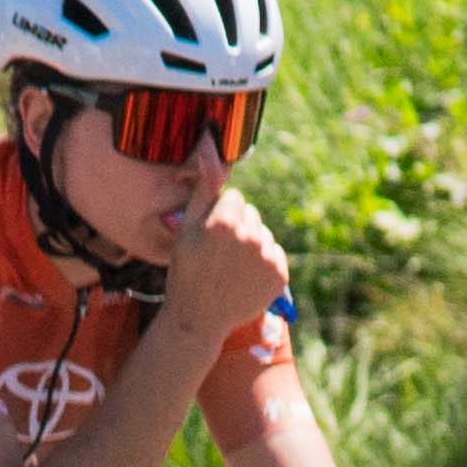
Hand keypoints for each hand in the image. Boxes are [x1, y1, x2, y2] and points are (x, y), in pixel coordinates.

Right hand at [162, 184, 294, 328]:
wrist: (199, 319)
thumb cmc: (186, 271)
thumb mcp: (185, 229)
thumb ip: (202, 187)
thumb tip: (209, 146)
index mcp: (224, 221)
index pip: (234, 198)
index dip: (218, 215)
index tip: (208, 236)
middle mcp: (251, 236)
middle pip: (250, 214)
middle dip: (237, 227)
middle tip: (218, 254)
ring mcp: (268, 256)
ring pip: (263, 234)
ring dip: (250, 245)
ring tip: (231, 268)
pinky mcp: (280, 273)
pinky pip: (274, 254)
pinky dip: (262, 263)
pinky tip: (244, 277)